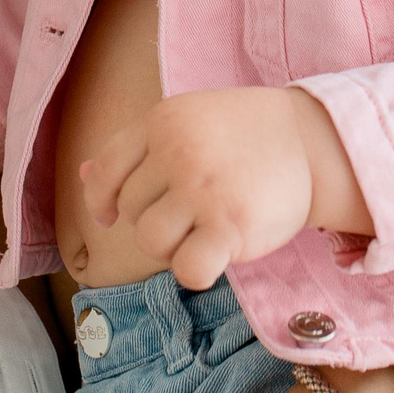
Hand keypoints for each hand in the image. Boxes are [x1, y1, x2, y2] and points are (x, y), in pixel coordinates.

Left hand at [78, 87, 366, 289]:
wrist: (310, 141)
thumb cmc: (242, 135)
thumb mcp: (185, 122)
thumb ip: (135, 149)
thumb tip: (83, 177)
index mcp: (161, 122)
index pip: (104, 171)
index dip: (100, 200)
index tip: (110, 214)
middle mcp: (177, 152)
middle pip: (132, 211)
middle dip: (155, 219)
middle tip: (192, 211)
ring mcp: (203, 189)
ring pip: (151, 240)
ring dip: (172, 246)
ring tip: (202, 230)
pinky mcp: (230, 226)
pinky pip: (185, 269)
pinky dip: (194, 270)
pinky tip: (214, 257)